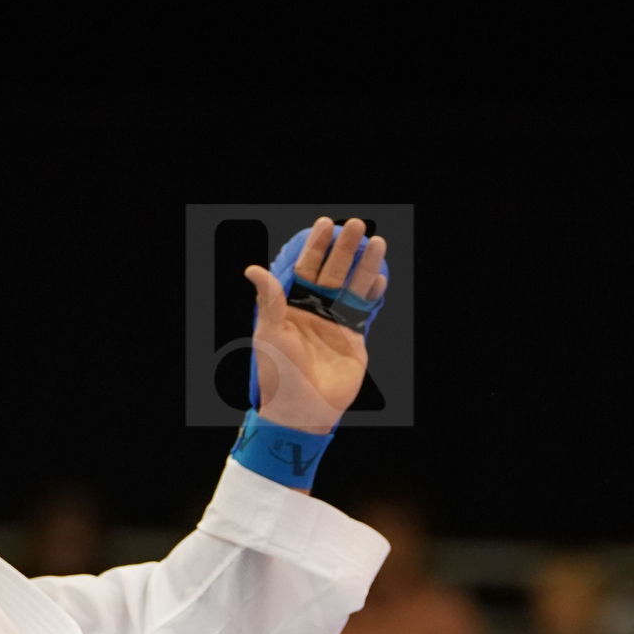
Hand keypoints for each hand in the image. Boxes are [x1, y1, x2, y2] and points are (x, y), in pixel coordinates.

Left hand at [245, 217, 387, 431]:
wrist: (302, 409)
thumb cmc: (279, 374)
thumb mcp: (270, 334)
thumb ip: (269, 300)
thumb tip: (253, 268)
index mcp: (292, 306)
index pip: (306, 268)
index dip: (316, 246)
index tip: (326, 224)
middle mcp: (315, 310)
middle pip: (333, 271)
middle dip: (345, 248)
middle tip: (356, 225)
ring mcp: (335, 323)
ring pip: (353, 286)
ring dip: (365, 265)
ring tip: (377, 243)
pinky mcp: (354, 339)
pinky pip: (365, 311)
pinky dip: (373, 295)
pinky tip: (380, 278)